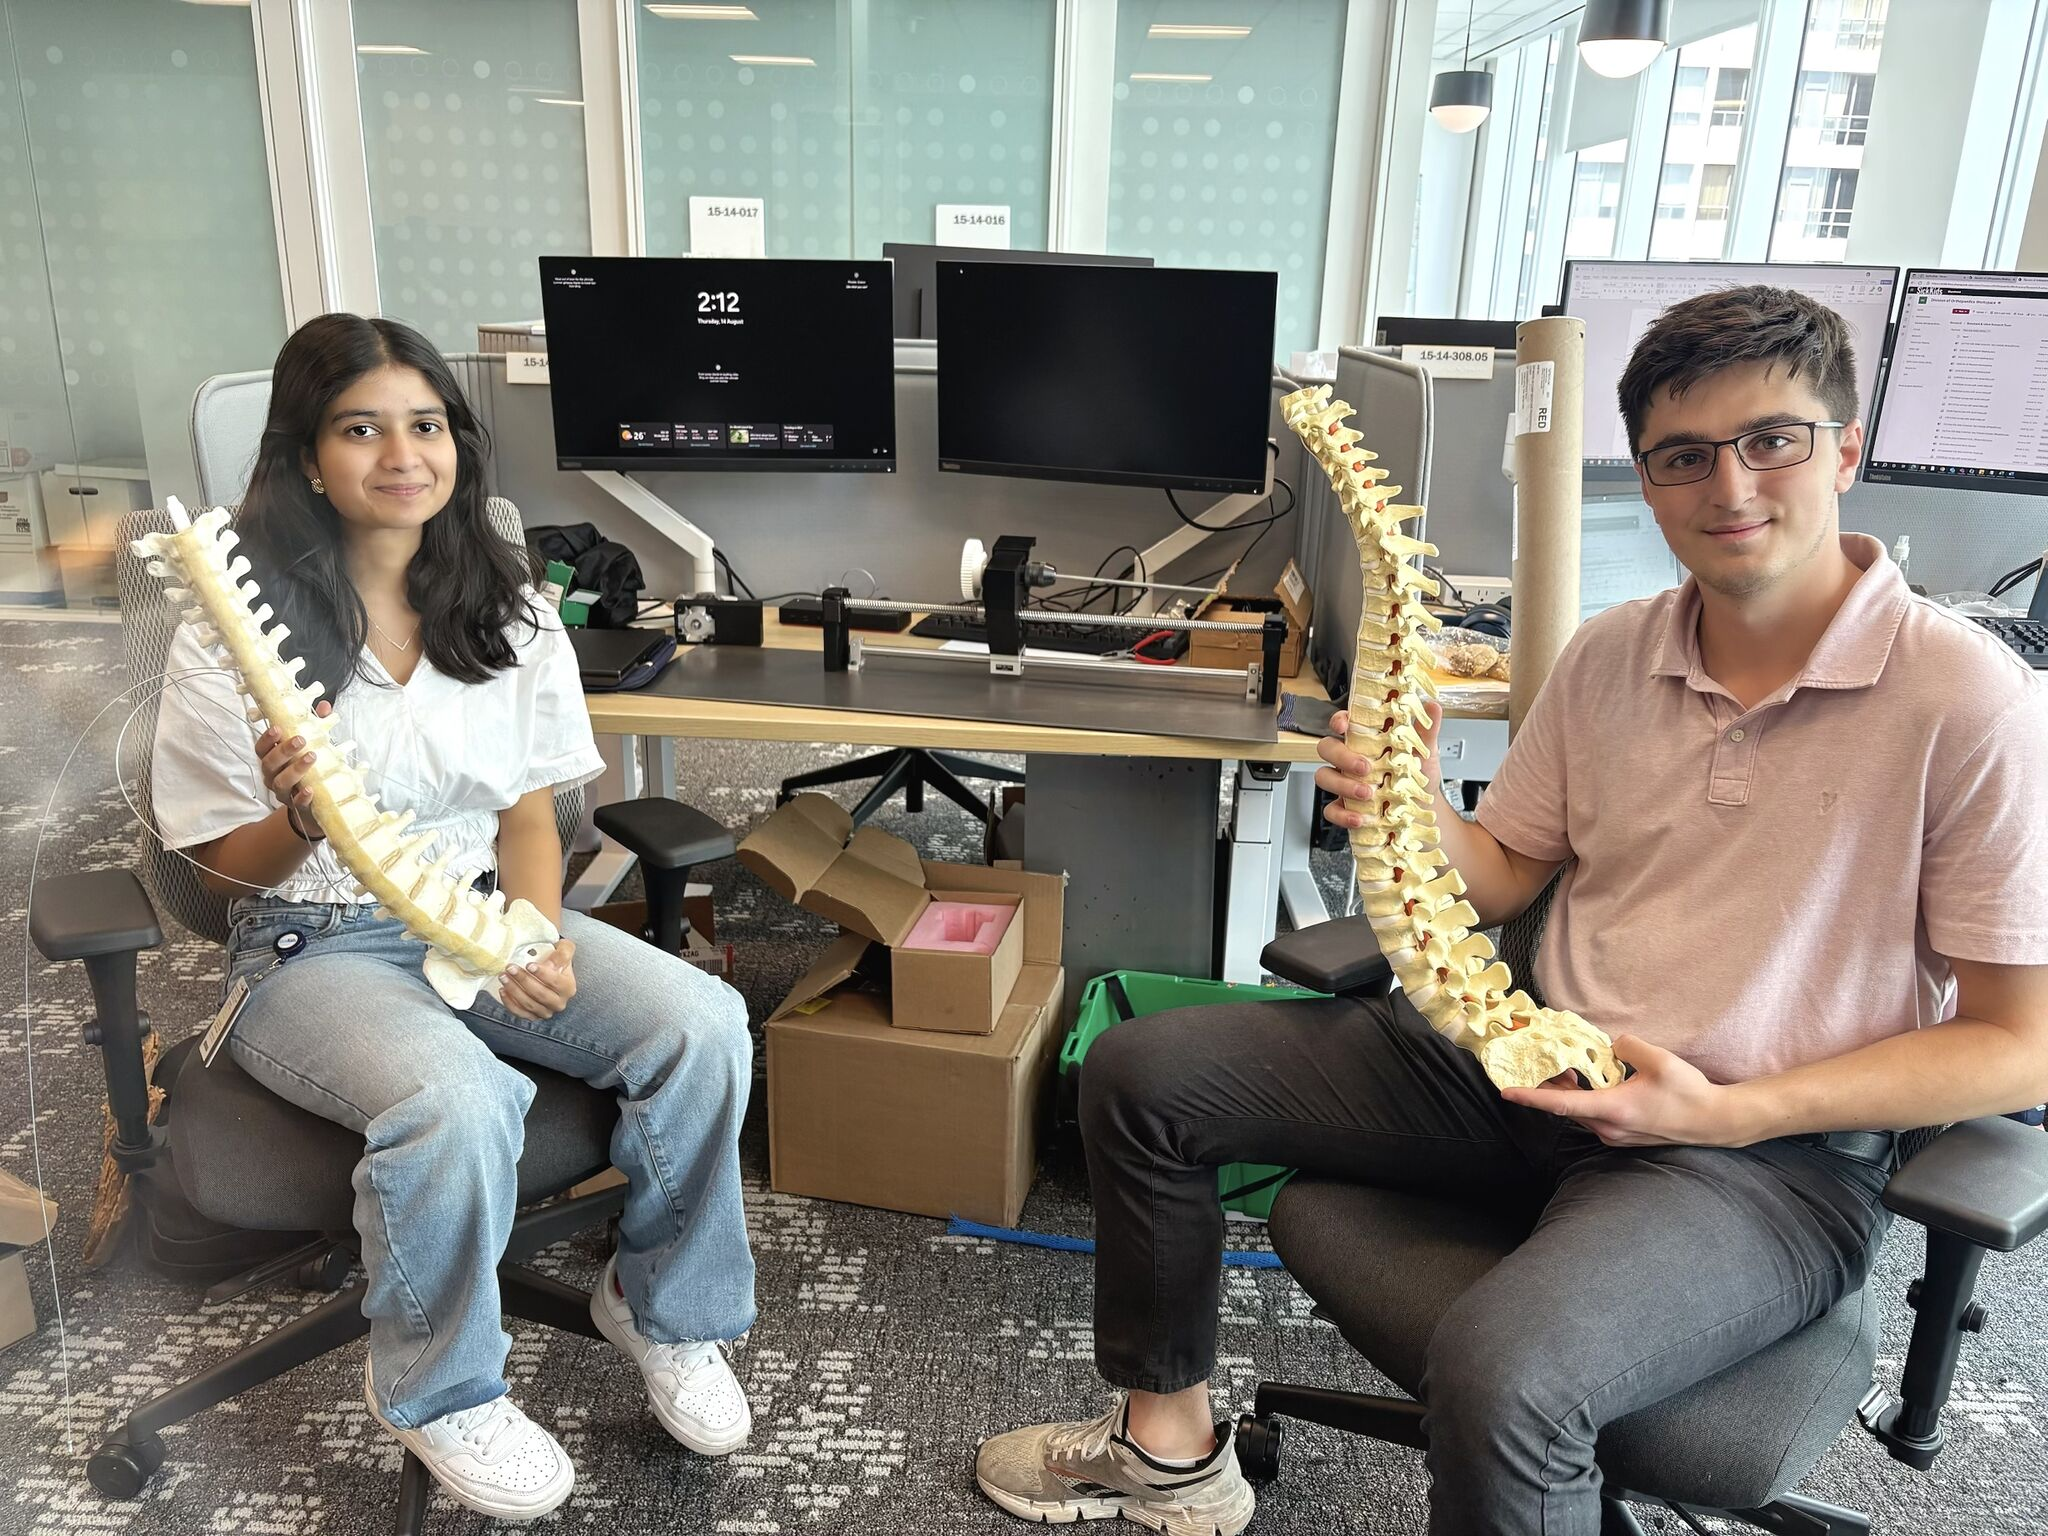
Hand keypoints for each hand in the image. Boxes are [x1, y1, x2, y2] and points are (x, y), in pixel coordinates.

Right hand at [254, 700, 332, 832]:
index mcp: (272, 761)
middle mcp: (272, 776)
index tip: (278, 728)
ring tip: (311, 757)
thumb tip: (324, 707)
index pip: (261, 749)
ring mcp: (283, 793)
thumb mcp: (312, 746)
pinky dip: (302, 797)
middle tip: (300, 739)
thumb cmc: (308, 770)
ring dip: (295, 770)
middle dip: (283, 751)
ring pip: (281, 782)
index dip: (266, 739)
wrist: (314, 805)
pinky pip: (296, 803)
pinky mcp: (297, 807)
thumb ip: (316, 726)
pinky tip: (310, 789)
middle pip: (269, 764)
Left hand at [499, 938, 576, 1020]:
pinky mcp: (533, 1016)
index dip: (542, 974)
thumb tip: (552, 962)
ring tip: (504, 977)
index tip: (529, 965)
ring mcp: (546, 1011)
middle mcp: (559, 1002)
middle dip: (523, 980)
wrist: (551, 972)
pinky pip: (520, 1013)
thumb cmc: (556, 961)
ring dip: (514, 990)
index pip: (556, 982)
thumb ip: (563, 952)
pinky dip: (509, 1003)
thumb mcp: (565, 950)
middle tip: (511, 968)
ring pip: (529, 1004)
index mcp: (568, 988)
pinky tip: (503, 990)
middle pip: (541, 994)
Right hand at [1314, 699, 1443, 829]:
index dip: (1338, 721)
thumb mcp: (1426, 751)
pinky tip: (1360, 818)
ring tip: (1368, 794)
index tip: (1344, 725)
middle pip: (1327, 748)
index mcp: (1366, 740)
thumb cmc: (1417, 776)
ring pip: (1324, 777)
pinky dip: (1343, 815)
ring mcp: (1344, 782)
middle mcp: (1350, 758)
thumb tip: (1432, 705)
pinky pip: (1331, 810)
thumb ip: (1426, 730)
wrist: (1422, 810)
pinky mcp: (1345, 807)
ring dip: (1342, 785)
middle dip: (1341, 756)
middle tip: (1365, 767)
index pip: (1344, 723)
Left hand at [1501, 1035, 1751, 1147]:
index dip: (1531, 1098)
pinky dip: (1586, 1101)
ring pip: (1581, 1113)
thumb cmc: (1688, 1092)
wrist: (1714, 1121)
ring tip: (1566, 1069)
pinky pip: (1595, 1117)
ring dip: (1569, 1094)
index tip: (1507, 1092)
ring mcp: (1616, 1136)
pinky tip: (1592, 1084)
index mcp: (1613, 1110)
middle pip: (1567, 1109)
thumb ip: (1626, 1046)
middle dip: (1549, 1088)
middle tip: (1539, 1065)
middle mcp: (1609, 1128)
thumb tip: (1612, 1047)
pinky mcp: (1624, 1136)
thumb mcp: (1657, 1059)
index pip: (1562, 1105)